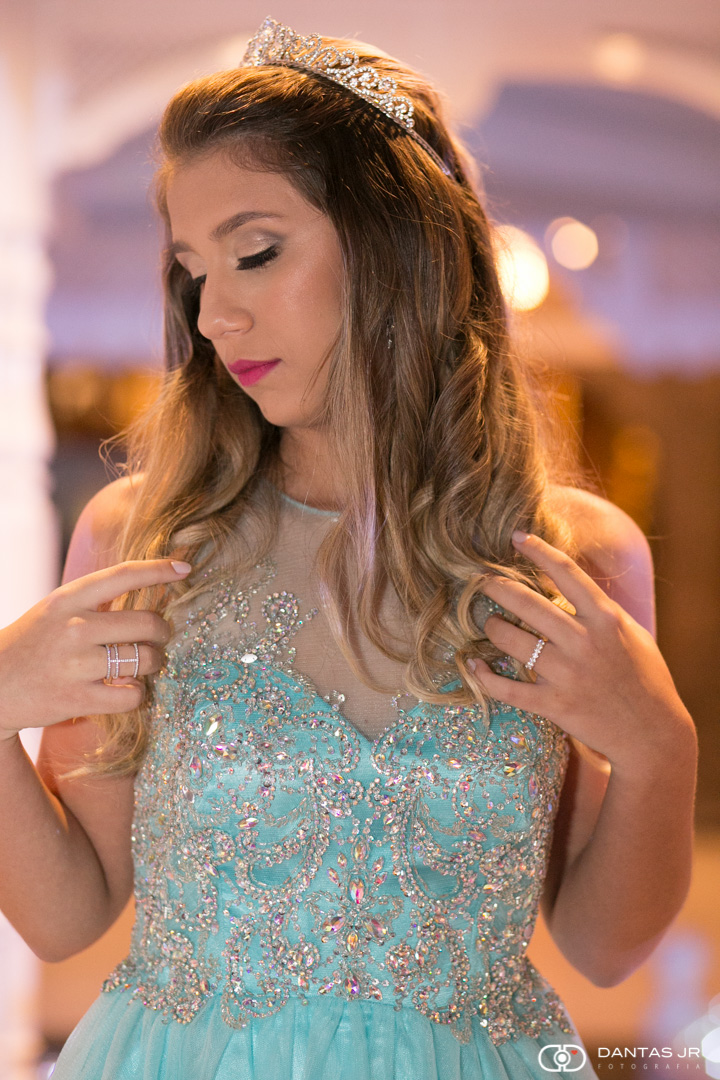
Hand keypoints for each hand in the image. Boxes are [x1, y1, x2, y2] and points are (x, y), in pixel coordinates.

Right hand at [0, 559, 191, 738]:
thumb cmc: (32, 645)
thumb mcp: (55, 610)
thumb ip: (95, 601)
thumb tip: (149, 588)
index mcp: (68, 599)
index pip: (122, 575)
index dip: (158, 570)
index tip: (183, 569)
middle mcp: (73, 627)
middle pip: (147, 622)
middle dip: (161, 632)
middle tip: (157, 639)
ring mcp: (75, 664)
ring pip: (144, 659)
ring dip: (152, 663)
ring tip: (141, 665)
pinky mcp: (77, 698)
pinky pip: (132, 695)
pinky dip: (135, 694)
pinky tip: (124, 690)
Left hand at [466, 531, 693, 772]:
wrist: (653, 733)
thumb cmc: (645, 678)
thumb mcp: (631, 633)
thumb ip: (600, 610)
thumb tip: (567, 585)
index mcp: (606, 619)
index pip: (567, 574)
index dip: (539, 551)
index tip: (517, 538)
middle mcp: (584, 642)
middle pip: (528, 603)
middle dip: (498, 587)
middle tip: (482, 581)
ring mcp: (568, 674)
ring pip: (512, 640)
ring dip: (493, 627)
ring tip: (490, 622)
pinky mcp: (554, 704)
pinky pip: (508, 688)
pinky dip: (485, 675)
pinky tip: (474, 664)